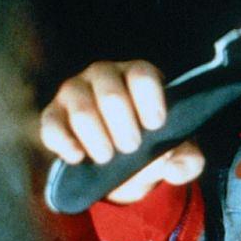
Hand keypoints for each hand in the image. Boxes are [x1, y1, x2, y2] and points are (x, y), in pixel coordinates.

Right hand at [40, 60, 204, 203]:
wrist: (121, 160)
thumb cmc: (153, 144)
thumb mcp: (178, 153)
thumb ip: (188, 160)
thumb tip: (177, 166)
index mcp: (139, 75)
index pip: (142, 74)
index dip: (149, 98)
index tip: (155, 125)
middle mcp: (106, 74)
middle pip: (111, 93)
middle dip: (122, 123)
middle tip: (131, 147)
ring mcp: (77, 91)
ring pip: (82, 107)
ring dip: (96, 135)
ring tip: (107, 156)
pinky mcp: (54, 113)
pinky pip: (52, 123)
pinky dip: (64, 142)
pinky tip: (78, 157)